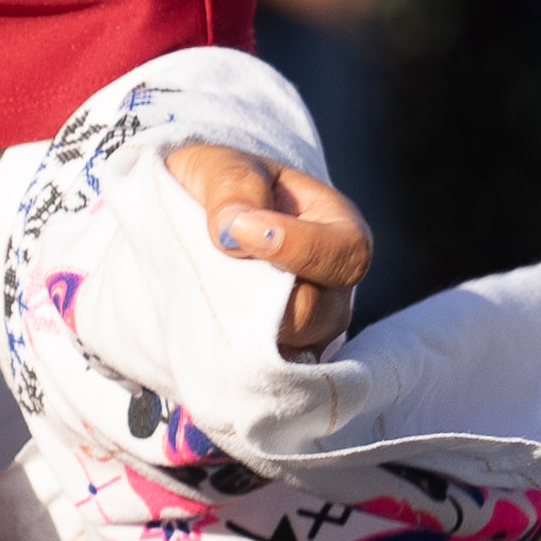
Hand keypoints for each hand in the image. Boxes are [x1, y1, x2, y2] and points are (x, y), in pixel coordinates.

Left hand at [160, 142, 372, 355]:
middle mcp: (332, 284)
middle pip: (319, 314)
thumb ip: (233, 187)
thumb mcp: (223, 166)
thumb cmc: (223, 184)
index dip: (299, 249)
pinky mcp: (274, 355)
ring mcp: (307, 325)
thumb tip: (230, 231)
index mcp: (336, 226)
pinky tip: (202, 339)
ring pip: (291, 349)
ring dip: (244, 333)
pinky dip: (234, 362)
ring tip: (201, 304)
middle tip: (210, 277)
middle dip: (264, 303)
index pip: (344, 252)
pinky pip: (264, 374)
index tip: (238, 232)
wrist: (196, 218)